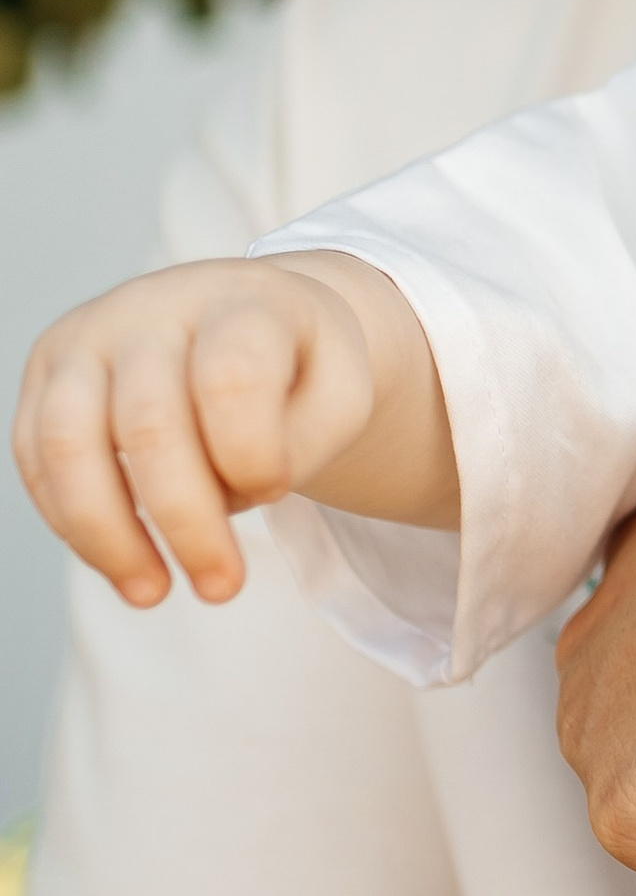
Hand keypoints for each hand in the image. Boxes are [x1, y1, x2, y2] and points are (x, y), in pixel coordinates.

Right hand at [12, 258, 379, 609]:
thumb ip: (307, 442)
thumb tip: (241, 489)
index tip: (277, 491)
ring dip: (105, 536)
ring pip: (66, 442)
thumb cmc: (297, 368)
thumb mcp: (340, 395)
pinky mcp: (48, 373)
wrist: (249, 315)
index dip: (251, 452)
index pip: (232, 377)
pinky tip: (120, 560)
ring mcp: (89, 337)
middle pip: (149, 424)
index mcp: (239, 302)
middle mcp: (152, 308)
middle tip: (222, 589)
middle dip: (185, 523)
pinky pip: (35, 457)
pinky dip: (70, 521)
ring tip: (151, 593)